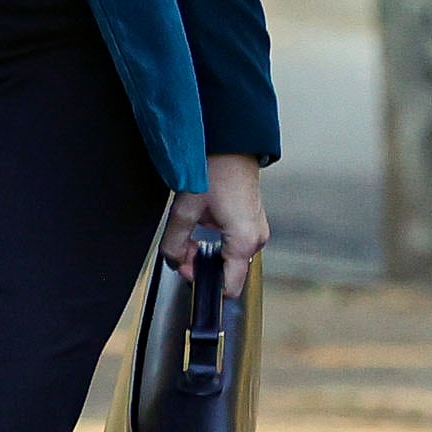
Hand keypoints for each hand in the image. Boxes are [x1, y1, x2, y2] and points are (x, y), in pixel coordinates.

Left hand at [161, 152, 267, 273]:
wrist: (230, 143)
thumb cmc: (214, 169)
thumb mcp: (185, 209)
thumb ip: (174, 243)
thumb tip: (173, 261)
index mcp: (244, 241)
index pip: (229, 288)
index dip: (203, 283)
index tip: (186, 268)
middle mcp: (256, 240)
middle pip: (227, 273)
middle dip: (200, 263)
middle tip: (183, 245)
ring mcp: (257, 231)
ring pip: (229, 258)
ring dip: (208, 251)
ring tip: (193, 228)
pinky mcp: (253, 223)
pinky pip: (234, 245)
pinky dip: (217, 241)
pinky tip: (204, 223)